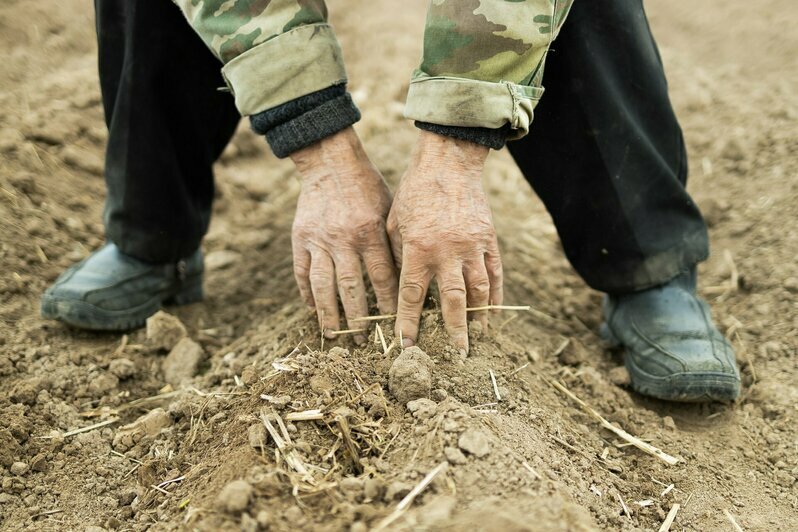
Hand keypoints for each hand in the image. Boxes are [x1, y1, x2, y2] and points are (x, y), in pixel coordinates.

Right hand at [290, 127, 397, 342]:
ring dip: (328, 314)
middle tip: (361, 339)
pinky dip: (305, 293)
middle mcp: (343, 239)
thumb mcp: (388, 210)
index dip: (386, 303)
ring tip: (332, 334)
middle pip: (350, 288)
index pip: (380, 277)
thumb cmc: (367, 186)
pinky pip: (301, 272)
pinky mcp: (300, 238)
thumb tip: (405, 277)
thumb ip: (392, 242)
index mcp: (369, 232)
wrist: (330, 161)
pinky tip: (311, 310)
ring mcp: (319, 240)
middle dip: (356, 318)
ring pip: (322, 286)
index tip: (392, 324)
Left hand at [387, 130, 502, 353]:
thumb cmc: (413, 192)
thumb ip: (398, 257)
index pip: (413, 296)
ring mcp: (472, 247)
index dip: (410, 324)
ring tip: (479, 339)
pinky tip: (494, 312)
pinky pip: (496, 273)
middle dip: (454, 332)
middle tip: (456, 356)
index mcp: (419, 249)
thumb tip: (400, 288)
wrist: (448, 162)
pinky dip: (496, 295)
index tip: (408, 346)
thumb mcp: (394, 223)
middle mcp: (447, 252)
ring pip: (480, 291)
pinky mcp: (489, 239)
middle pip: (453, 302)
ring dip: (479, 318)